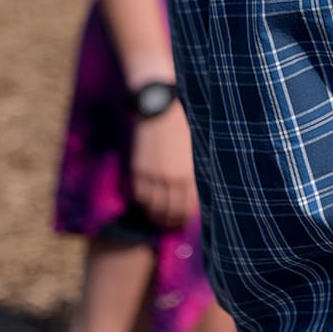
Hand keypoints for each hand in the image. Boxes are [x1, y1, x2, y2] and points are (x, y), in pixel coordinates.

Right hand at [129, 105, 197, 227]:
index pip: (188, 206)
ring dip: (156, 216)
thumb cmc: (181, 125)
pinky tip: (145, 203)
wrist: (160, 108)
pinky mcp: (139, 171)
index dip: (184, 216)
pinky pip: (140, 196)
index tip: (182, 220)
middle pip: (172, 211)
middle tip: (169, 223)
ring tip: (156, 218)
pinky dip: (143, 203)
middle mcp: (174, 179)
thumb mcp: (193, 149)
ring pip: (155, 208)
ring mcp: (155, 176)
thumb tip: (191, 192)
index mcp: (191, 174)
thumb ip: (191, 171)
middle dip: (171, 220)